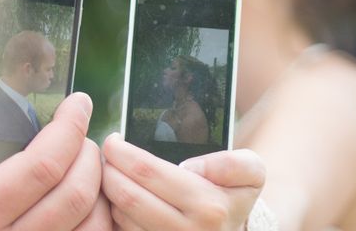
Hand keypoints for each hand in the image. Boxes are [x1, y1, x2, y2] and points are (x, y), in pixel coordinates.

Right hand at [0, 78, 109, 229]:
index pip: (40, 168)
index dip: (68, 129)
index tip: (78, 103)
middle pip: (74, 195)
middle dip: (88, 152)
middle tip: (81, 131)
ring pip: (90, 226)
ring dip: (98, 185)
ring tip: (85, 160)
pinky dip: (98, 216)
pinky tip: (85, 196)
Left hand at [101, 133, 264, 230]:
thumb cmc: (233, 195)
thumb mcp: (250, 171)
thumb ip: (232, 163)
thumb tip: (191, 167)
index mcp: (209, 207)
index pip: (148, 171)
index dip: (122, 151)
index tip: (113, 140)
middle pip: (126, 195)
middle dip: (107, 169)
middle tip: (105, 154)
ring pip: (120, 215)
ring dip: (108, 191)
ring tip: (111, 172)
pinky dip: (112, 212)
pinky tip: (117, 196)